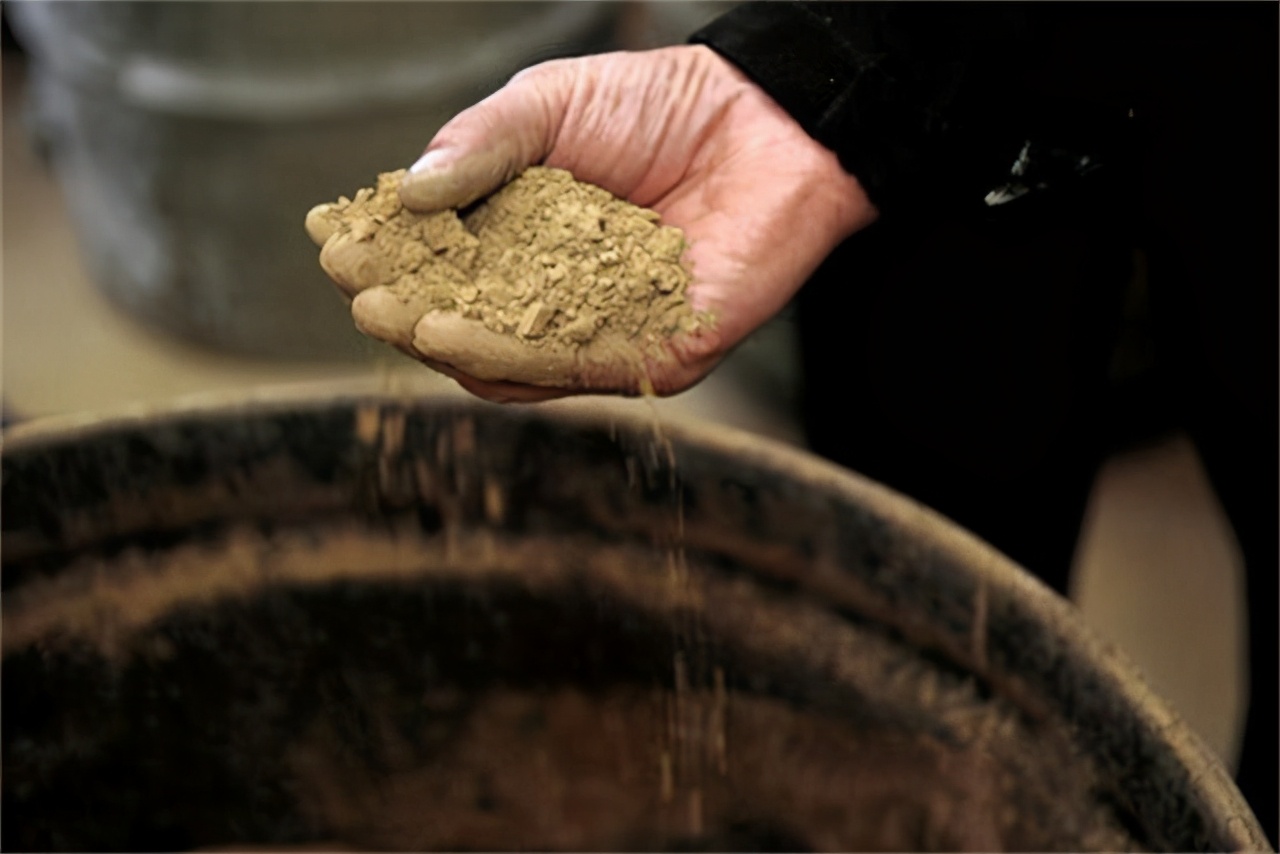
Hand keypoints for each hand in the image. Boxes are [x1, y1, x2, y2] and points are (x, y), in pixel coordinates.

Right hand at [333, 45, 877, 401]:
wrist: (766, 118)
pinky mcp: (652, 356)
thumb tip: (407, 195)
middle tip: (356, 292)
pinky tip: (455, 334)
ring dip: (442, 342)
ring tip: (393, 317)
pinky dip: (507, 356)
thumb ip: (482, 145)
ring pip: (507, 361)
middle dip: (404, 309)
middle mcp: (557, 300)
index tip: (337, 243)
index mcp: (524, 243)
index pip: (445, 265)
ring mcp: (602, 335)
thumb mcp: (550, 106)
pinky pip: (570, 369)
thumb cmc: (661, 106)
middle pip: (466, 323)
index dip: (390, 257)